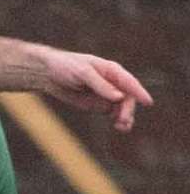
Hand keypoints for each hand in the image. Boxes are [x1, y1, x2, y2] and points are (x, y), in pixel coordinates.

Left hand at [31, 46, 152, 131]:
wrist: (47, 74)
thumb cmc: (65, 66)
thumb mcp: (82, 72)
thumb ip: (101, 85)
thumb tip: (119, 97)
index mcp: (111, 71)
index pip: (130, 82)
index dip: (139, 92)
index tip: (147, 102)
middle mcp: (113, 83)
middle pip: (128, 98)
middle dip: (127, 109)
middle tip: (123, 119)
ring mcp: (107, 95)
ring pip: (123, 108)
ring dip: (125, 117)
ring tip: (122, 126)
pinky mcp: (99, 105)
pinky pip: (114, 114)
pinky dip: (118, 121)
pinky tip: (120, 127)